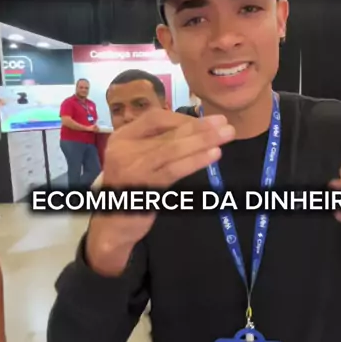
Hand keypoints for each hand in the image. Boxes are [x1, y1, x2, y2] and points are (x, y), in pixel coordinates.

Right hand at [86, 108, 234, 274]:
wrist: (113, 224)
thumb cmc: (132, 187)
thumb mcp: (137, 159)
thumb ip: (158, 143)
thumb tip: (196, 127)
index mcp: (122, 137)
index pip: (154, 117)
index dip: (182, 118)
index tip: (206, 122)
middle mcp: (123, 149)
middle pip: (167, 132)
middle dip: (200, 127)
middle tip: (225, 123)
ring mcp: (132, 168)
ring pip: (173, 149)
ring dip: (203, 141)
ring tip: (227, 135)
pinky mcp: (144, 187)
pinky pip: (174, 170)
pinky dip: (195, 161)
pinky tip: (213, 155)